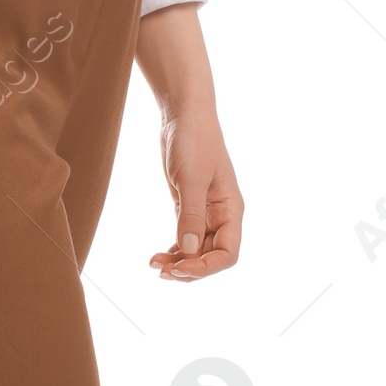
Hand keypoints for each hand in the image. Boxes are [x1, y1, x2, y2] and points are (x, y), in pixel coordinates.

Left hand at [147, 96, 242, 281]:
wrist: (183, 114)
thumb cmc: (194, 140)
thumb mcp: (191, 178)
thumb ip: (190, 215)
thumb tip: (188, 251)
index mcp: (231, 209)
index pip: (228, 254)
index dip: (206, 268)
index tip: (179, 268)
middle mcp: (222, 215)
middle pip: (211, 257)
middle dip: (189, 269)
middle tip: (160, 271)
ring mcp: (205, 212)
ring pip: (196, 250)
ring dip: (179, 262)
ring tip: (154, 265)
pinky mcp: (189, 205)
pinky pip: (185, 237)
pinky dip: (175, 250)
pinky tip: (159, 255)